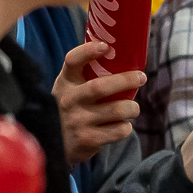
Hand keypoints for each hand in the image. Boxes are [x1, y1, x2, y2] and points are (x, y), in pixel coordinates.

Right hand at [53, 39, 143, 165]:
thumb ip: (84, 73)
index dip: (88, 52)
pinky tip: (121, 125)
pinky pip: (119, 131)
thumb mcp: (68, 88)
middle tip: (141, 77)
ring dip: (132, 108)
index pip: (71, 61)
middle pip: (101, 87)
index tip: (105, 47)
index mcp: (65, 83)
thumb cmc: (69, 108)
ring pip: (118, 110)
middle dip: (126, 80)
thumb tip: (117, 49)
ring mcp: (77, 122)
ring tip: (132, 108)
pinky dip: (126, 127)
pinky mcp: (88, 141)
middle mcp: (68, 101)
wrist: (52, 145)